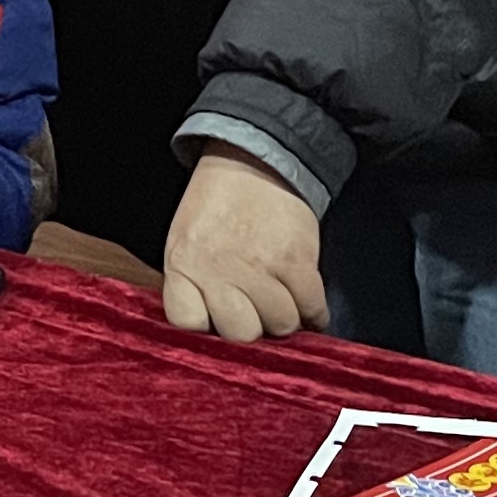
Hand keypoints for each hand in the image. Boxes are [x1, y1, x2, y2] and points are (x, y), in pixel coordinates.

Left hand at [159, 147, 327, 340]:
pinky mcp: (298, 261)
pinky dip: (313, 313)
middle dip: (250, 328)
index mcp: (183, 264)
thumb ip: (190, 286)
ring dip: (283, 318)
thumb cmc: (214, 208)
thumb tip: (210, 331)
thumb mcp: (183, 243)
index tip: (214, 319)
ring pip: (281, 324)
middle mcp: (219, 270)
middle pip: (241, 333)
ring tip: (279, 300)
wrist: (252, 162)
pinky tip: (305, 302)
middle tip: (254, 310)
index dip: (204, 327)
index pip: (187, 323)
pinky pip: (313, 309)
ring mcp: (261, 267)